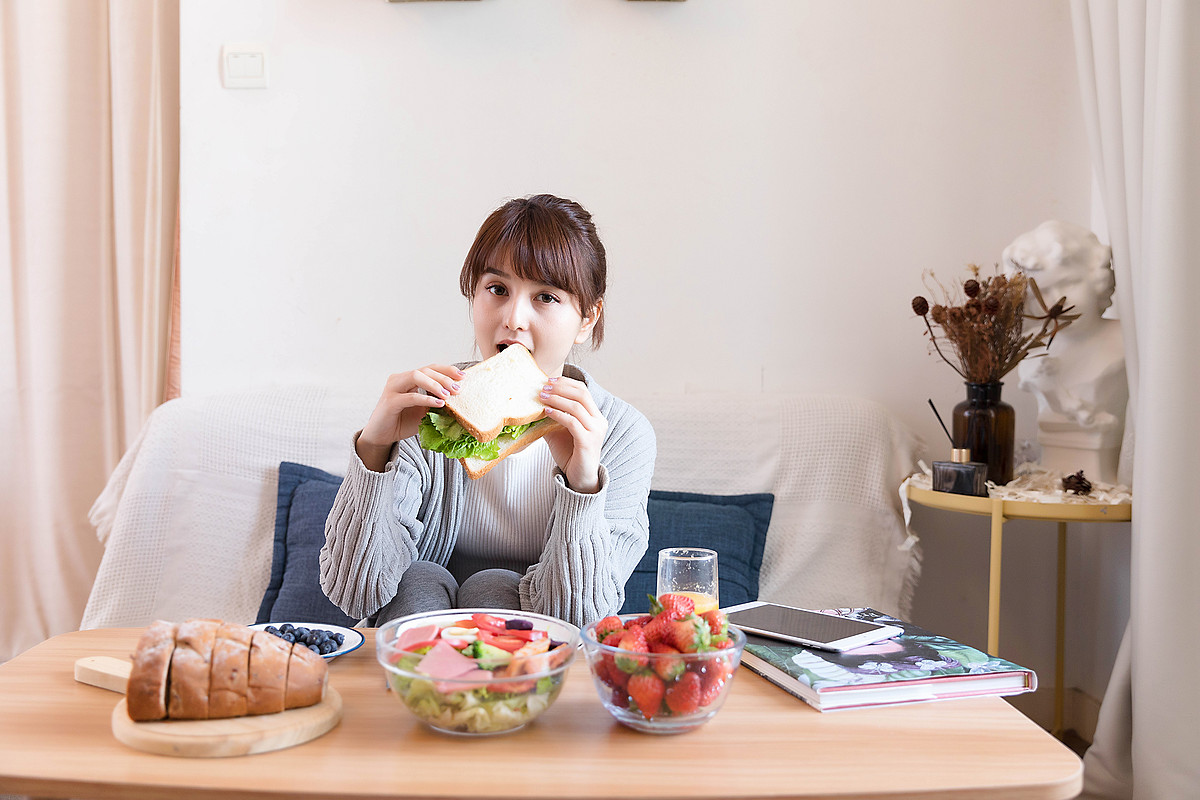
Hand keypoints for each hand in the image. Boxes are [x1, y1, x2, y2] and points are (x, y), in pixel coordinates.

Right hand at [357, 365, 464, 470]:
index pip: (430, 369)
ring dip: (435, 384)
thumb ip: (436, 403)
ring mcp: (393, 388)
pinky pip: (410, 397)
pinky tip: (438, 403)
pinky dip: (426, 399)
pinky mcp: (389, 401)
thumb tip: (458, 401)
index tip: (463, 376)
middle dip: (443, 377)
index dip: (446, 370)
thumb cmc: (402, 422)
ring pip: (416, 377)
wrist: (382, 436)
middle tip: (457, 388)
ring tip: (448, 394)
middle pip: (424, 370)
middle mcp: (400, 379)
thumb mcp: (424, 411)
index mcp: (408, 379)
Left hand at [539, 376, 606, 492]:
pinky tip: (546, 412)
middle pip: (582, 394)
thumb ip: (552, 416)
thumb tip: (534, 401)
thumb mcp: (559, 430)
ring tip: (541, 397)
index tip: (549, 380)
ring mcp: (595, 431)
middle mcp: (599, 421)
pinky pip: (572, 423)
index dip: (566, 382)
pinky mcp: (588, 442)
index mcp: (595, 416)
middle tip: (543, 386)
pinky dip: (558, 414)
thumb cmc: (570, 454)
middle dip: (561, 387)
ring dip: (557, 399)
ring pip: (577, 407)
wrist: (579, 478)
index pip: (583, 390)